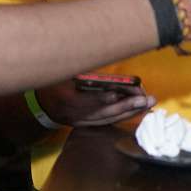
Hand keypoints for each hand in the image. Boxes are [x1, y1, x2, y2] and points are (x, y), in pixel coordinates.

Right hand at [34, 78, 153, 126]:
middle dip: (126, 106)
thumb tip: (104, 65)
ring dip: (130, 112)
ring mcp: (81, 122)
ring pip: (108, 118)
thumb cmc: (54, 84)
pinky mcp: (87, 125)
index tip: (116, 92)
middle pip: (103, 112)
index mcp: (65, 98)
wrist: (42, 105)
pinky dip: (123, 116)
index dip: (100, 97)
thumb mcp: (63, 74)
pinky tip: (137, 110)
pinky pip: (108, 121)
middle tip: (146, 99)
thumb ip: (82, 73)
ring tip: (148, 104)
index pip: (85, 100)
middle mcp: (74, 114)